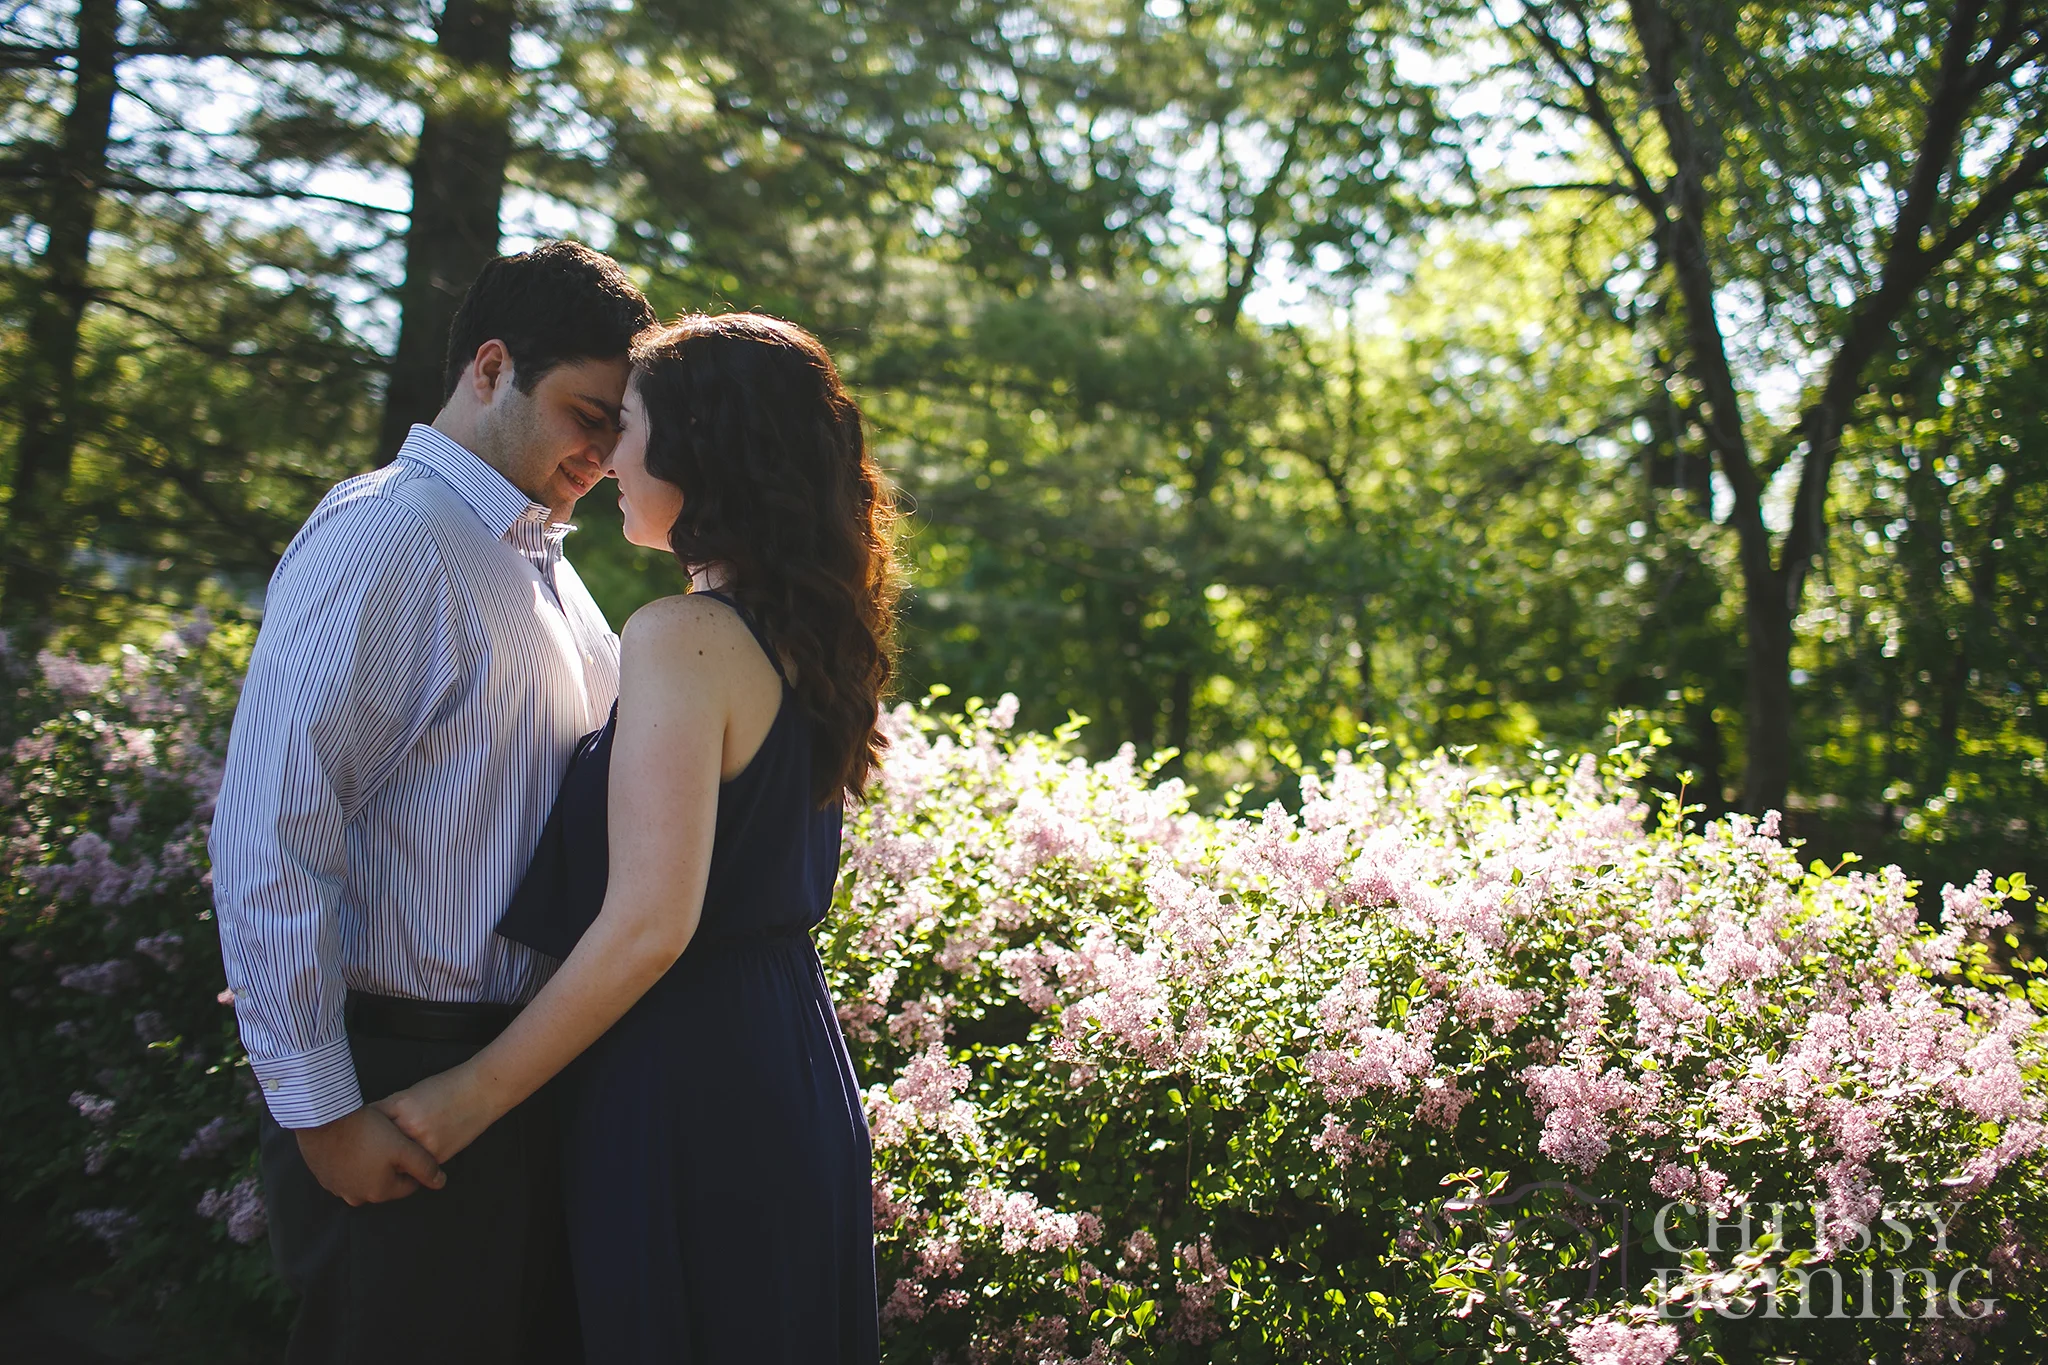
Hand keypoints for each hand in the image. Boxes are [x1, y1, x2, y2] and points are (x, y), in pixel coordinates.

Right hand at [295, 1106, 445, 1206]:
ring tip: (372, 1141)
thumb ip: (424, 1167)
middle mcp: (356, 1197)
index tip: (409, 1147)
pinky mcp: (323, 1177)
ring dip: (371, 1164)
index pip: (408, 1185)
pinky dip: (352, 1162)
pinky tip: (354, 1143)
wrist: (324, 1120)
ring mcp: (337, 1188)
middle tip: (391, 1142)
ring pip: (364, 1178)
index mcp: (379, 1192)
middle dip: (392, 1166)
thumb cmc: (367, 1132)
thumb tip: (441, 1183)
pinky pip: (345, 1172)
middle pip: (385, 1183)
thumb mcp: (403, 1148)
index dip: (414, 1165)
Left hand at [374, 1063, 499, 1164]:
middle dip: (375, 1147)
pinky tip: (417, 1152)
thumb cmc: (449, 1087)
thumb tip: (373, 1127)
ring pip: (396, 1160)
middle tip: (370, 1149)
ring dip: (392, 1158)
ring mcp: (425, 1145)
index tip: (358, 1133)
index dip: (364, 1128)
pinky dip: (413, 1161)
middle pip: (380, 1146)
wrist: (482, 1091)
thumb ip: (392, 1110)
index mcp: (401, 1107)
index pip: (370, 1123)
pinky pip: (416, 1164)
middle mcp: (410, 1128)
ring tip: (392, 1154)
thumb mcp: (413, 1092)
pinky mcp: (438, 1157)